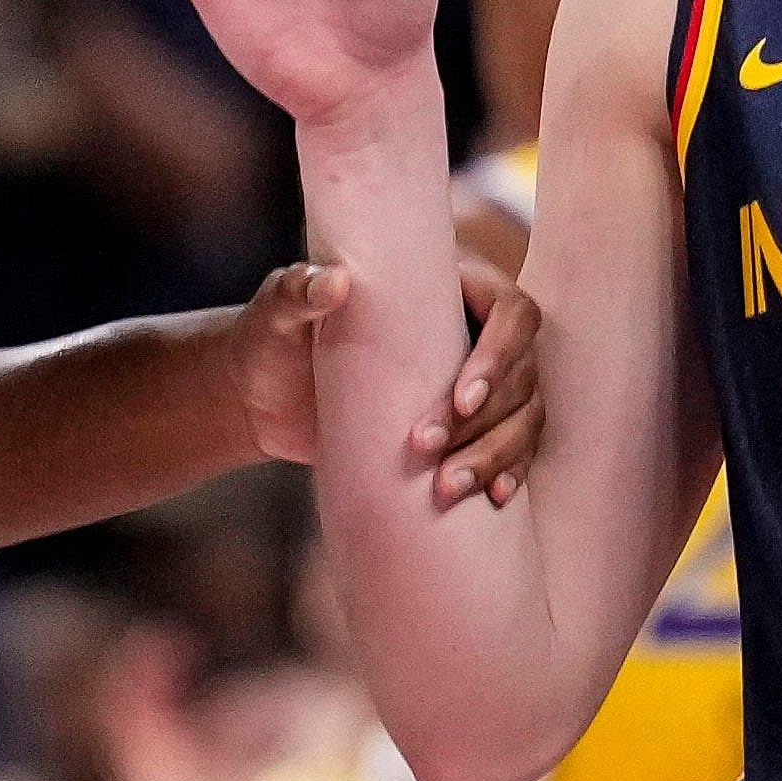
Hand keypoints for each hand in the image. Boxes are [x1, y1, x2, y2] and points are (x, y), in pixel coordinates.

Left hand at [224, 256, 537, 498]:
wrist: (258, 398)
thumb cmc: (269, 337)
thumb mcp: (276, 310)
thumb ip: (297, 290)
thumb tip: (334, 284)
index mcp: (444, 291)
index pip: (512, 313)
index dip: (500, 355)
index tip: (461, 398)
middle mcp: (471, 334)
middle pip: (523, 373)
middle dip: (488, 419)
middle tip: (427, 448)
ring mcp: (472, 386)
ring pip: (523, 417)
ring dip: (496, 454)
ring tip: (447, 487)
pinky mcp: (462, 431)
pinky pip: (513, 450)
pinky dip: (508, 472)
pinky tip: (495, 496)